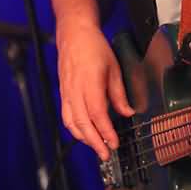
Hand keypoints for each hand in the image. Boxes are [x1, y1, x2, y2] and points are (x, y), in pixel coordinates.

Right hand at [57, 19, 133, 159]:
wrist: (75, 35)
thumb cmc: (94, 48)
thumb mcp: (114, 68)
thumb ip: (120, 94)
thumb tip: (128, 112)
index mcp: (90, 83)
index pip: (97, 114)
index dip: (105, 132)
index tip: (114, 143)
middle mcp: (75, 90)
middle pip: (83, 123)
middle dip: (95, 142)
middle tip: (105, 154)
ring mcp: (67, 93)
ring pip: (72, 122)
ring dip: (84, 138)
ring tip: (97, 146)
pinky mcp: (63, 94)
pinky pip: (66, 116)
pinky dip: (75, 129)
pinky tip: (84, 133)